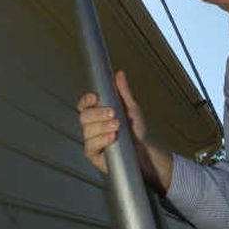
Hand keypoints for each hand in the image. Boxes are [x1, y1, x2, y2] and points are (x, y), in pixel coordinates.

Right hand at [78, 70, 172, 192]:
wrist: (144, 150)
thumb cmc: (135, 129)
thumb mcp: (131, 107)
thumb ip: (123, 92)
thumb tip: (119, 74)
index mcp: (98, 113)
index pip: (84, 105)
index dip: (86, 100)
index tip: (95, 97)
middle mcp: (92, 126)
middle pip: (84, 116)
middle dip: (98, 113)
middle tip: (113, 113)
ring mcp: (92, 140)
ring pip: (87, 131)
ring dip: (102, 127)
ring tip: (117, 126)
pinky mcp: (94, 154)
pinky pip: (91, 146)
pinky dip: (101, 140)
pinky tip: (112, 137)